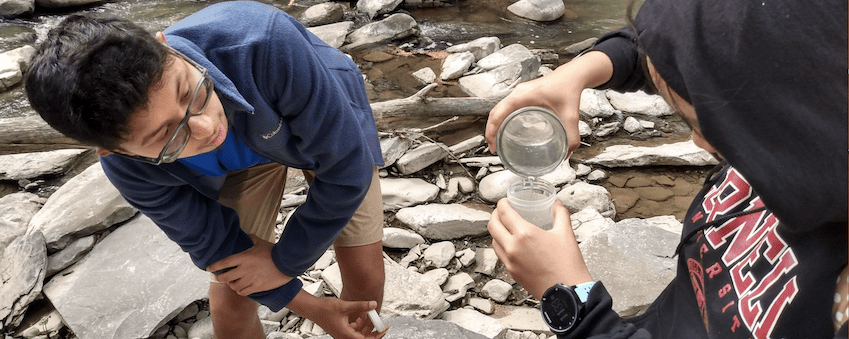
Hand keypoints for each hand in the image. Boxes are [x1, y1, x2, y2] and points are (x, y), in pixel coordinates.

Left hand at [207, 235, 292, 295]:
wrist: (287, 263)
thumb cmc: (274, 252)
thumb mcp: (261, 243)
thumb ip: (252, 239)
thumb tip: (248, 236)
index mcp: (244, 257)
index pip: (224, 262)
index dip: (214, 266)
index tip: (209, 268)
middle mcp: (244, 269)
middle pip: (224, 277)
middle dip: (219, 277)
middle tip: (220, 276)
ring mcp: (250, 279)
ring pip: (233, 286)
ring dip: (232, 284)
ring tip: (233, 282)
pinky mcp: (257, 287)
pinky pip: (243, 292)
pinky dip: (240, 291)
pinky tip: (242, 288)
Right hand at [288, 291, 387, 338]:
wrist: (312, 308)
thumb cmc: (324, 309)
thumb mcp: (345, 306)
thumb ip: (361, 306)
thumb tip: (373, 305)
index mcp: (345, 334)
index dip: (376, 336)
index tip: (383, 330)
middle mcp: (343, 336)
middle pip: (362, 338)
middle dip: (372, 331)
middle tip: (381, 325)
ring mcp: (341, 333)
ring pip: (358, 333)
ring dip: (365, 325)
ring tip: (369, 314)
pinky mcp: (340, 329)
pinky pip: (353, 328)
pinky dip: (358, 322)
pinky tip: (361, 313)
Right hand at [484, 51, 614, 156]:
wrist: (572, 75)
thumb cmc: (568, 88)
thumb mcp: (571, 115)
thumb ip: (571, 136)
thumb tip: (566, 152)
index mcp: (525, 96)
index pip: (500, 112)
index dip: (492, 129)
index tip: (493, 144)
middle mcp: (519, 93)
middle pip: (495, 112)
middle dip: (491, 130)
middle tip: (494, 147)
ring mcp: (519, 93)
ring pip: (499, 109)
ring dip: (495, 124)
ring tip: (497, 141)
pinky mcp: (523, 95)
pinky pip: (506, 107)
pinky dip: (502, 119)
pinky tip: (507, 129)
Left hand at [488, 199, 591, 298]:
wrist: (567, 293)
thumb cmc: (568, 265)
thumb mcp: (566, 233)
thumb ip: (560, 214)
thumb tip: (556, 204)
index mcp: (524, 234)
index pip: (504, 213)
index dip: (502, 204)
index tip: (505, 201)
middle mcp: (512, 247)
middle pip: (492, 225)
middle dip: (495, 215)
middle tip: (501, 211)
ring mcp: (510, 261)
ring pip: (493, 241)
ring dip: (496, 231)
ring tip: (505, 226)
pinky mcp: (512, 272)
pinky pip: (500, 254)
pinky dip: (501, 245)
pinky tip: (510, 243)